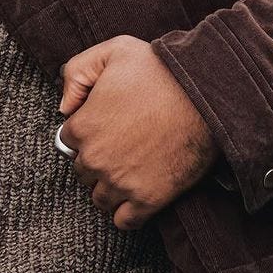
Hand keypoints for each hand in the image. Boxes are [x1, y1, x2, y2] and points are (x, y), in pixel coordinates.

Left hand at [58, 35, 218, 229]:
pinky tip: (138, 196)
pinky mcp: (148, 199)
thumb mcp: (112, 51)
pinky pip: (124, 221)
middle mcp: (95, 159)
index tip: (106, 127)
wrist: (207, 95)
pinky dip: (127, 214)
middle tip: (122, 146)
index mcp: (82, 126)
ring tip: (131, 170)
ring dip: (110, 188)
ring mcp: (120, 182)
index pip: (68, 141)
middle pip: (83, 171)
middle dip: (98, 160)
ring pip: (100, 198)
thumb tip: (65, 106)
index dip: (87, 133)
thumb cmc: (161, 70)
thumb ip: (77, 71)